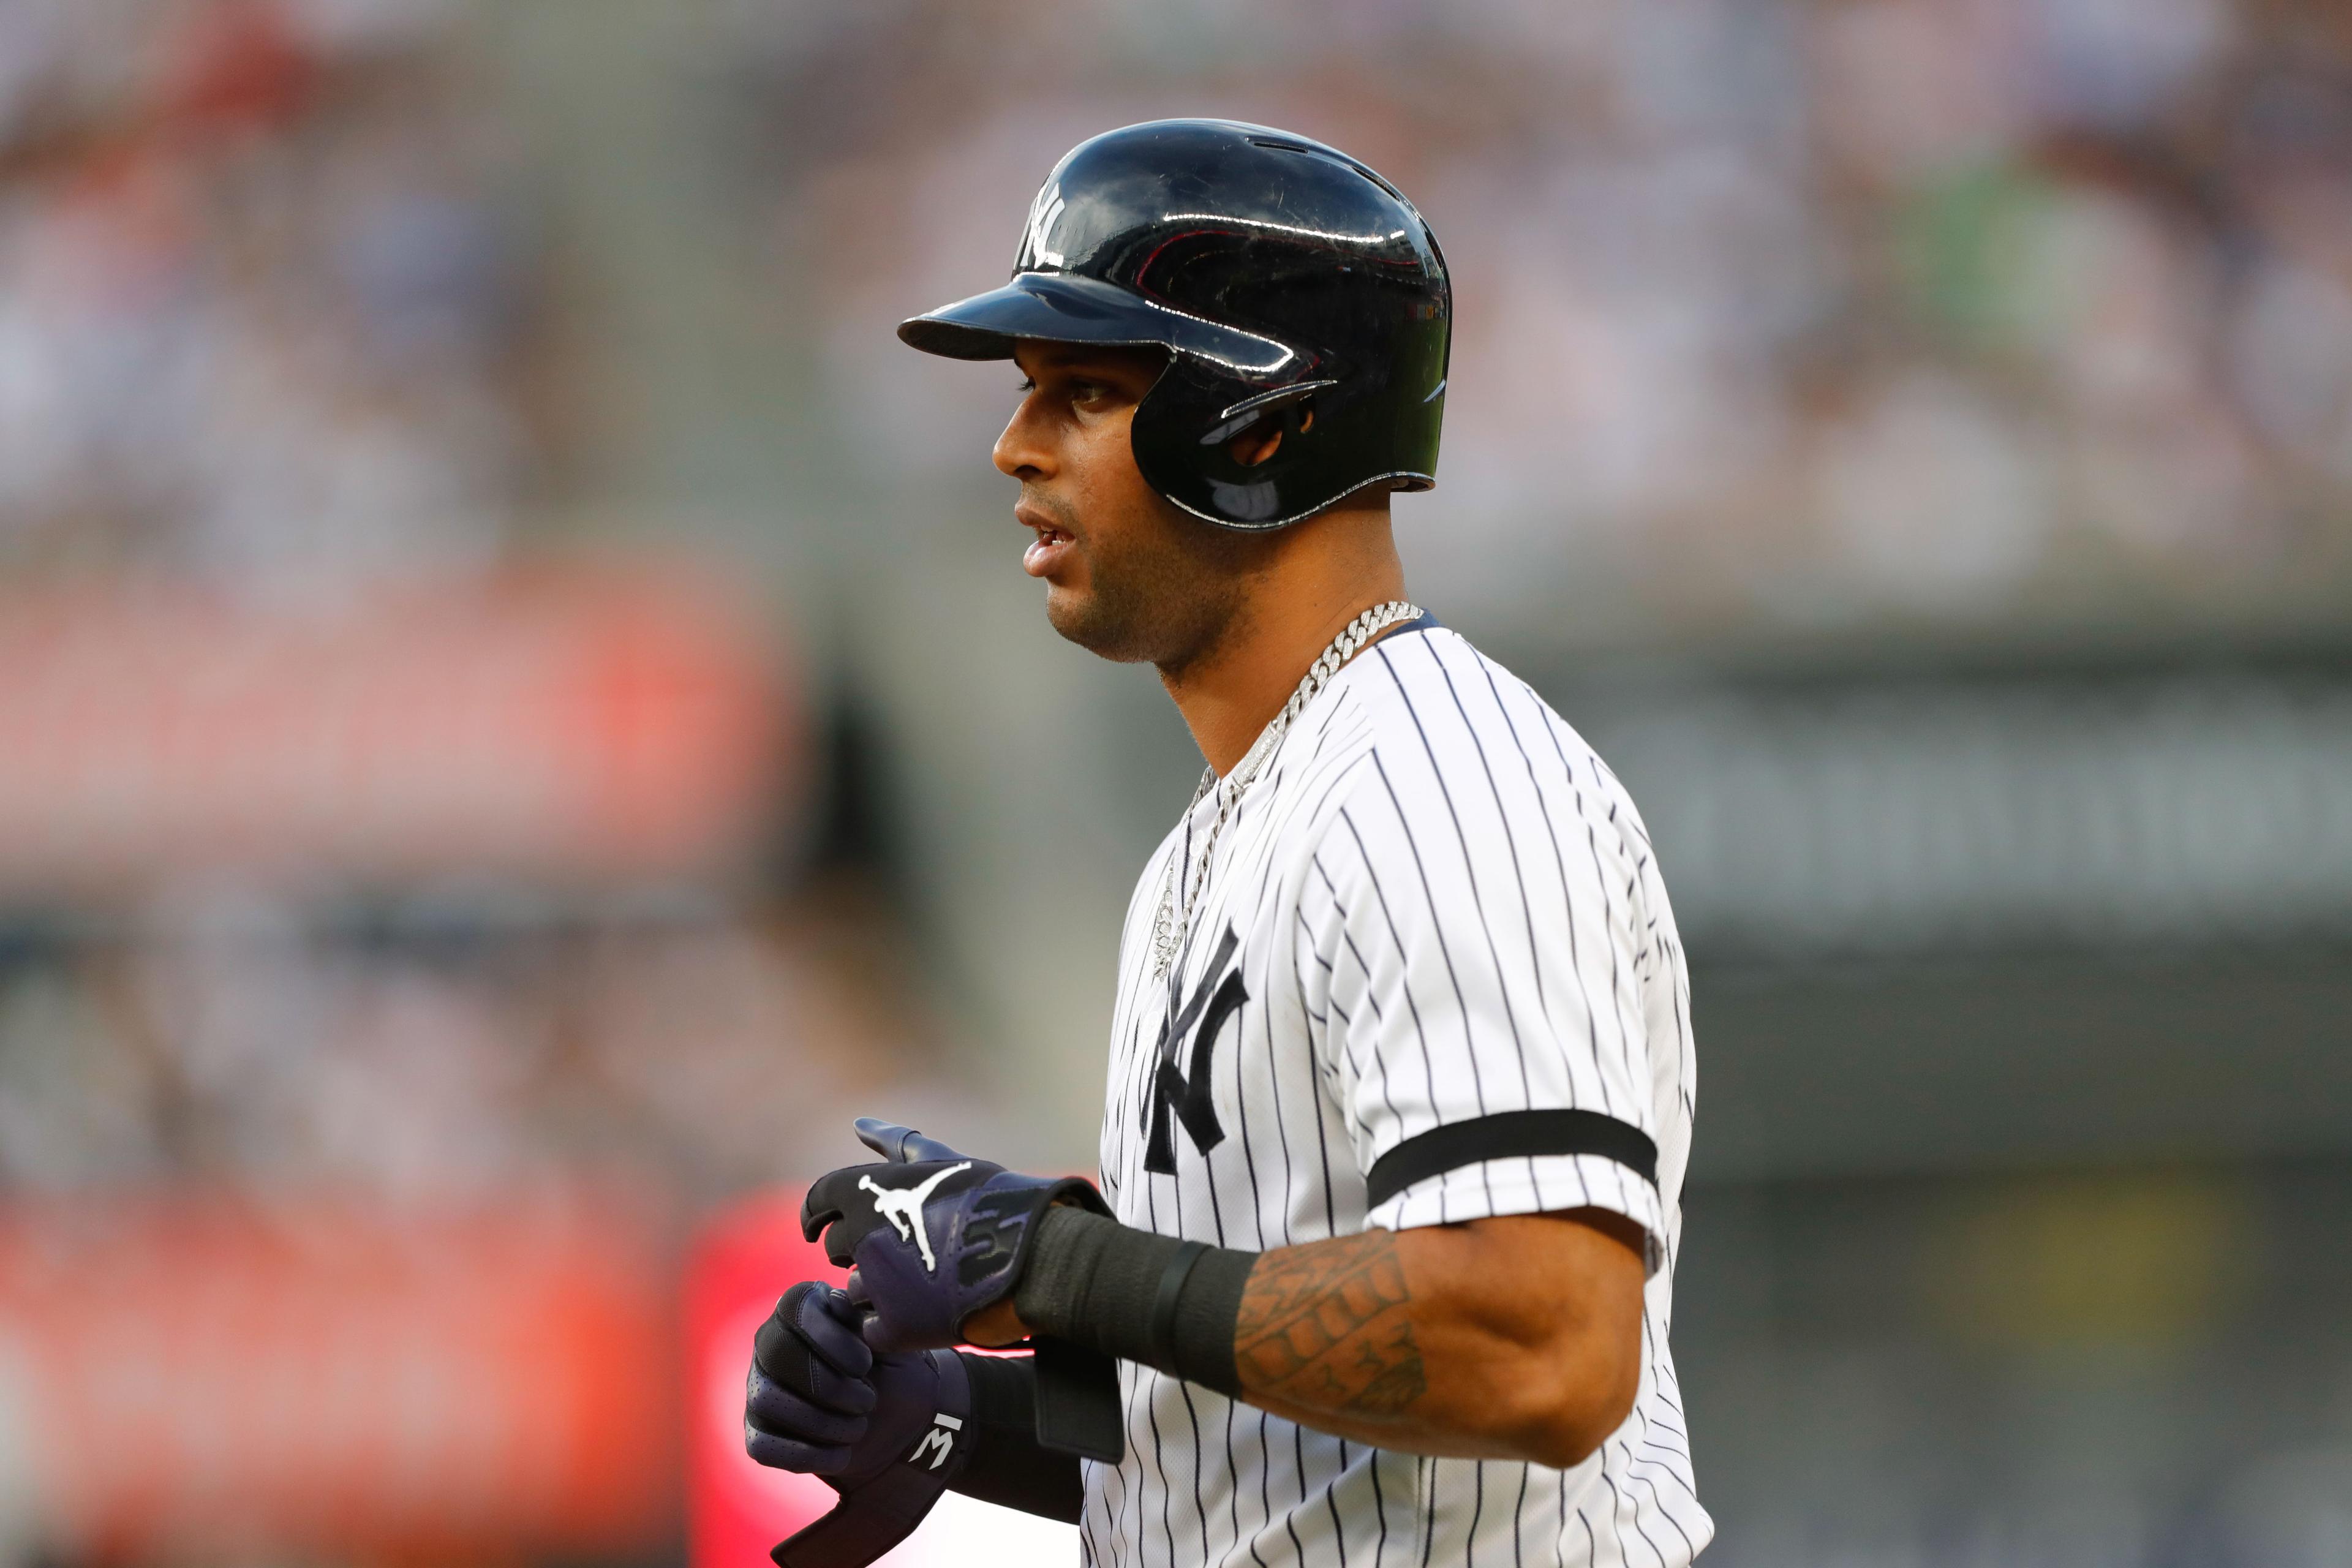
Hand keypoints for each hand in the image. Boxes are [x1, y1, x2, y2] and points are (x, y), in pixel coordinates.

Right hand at [745, 1281, 961, 1482]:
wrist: (899, 1423)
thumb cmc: (893, 1369)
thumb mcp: (890, 1341)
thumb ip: (866, 1318)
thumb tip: (838, 1301)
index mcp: (803, 1309)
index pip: (796, 1307)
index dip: (831, 1338)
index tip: (867, 1364)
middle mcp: (771, 1342)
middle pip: (776, 1354)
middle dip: (829, 1385)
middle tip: (868, 1401)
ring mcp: (759, 1388)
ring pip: (767, 1400)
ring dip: (822, 1422)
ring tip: (859, 1426)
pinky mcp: (758, 1433)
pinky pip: (763, 1447)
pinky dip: (808, 1455)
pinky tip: (842, 1453)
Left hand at [800, 1119, 1106, 1351]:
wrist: (1034, 1254)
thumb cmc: (990, 1200)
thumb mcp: (939, 1161)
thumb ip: (893, 1142)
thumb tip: (858, 1123)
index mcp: (868, 1190)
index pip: (816, 1203)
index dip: (817, 1216)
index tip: (820, 1227)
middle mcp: (862, 1235)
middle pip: (836, 1248)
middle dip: (859, 1250)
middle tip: (898, 1250)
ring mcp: (878, 1284)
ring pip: (853, 1291)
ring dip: (876, 1288)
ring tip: (919, 1280)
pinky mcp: (897, 1327)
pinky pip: (872, 1331)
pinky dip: (890, 1325)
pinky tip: (921, 1311)